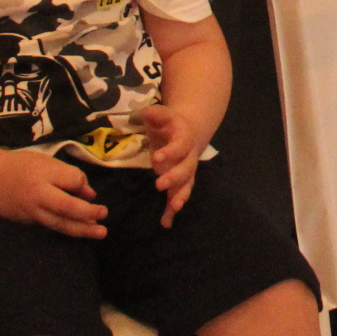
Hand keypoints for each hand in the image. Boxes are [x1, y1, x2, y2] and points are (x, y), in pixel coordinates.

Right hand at [0, 150, 106, 237]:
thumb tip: (90, 194)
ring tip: (100, 232)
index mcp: (43, 174)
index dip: (81, 184)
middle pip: (67, 207)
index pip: (73, 180)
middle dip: (88, 212)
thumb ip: (68, 175)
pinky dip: (67, 227)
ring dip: (82, 229)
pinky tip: (81, 229)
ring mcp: (31, 212)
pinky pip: (51, 225)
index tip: (81, 185)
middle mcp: (37, 195)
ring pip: (60, 223)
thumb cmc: (20, 165)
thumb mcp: (45, 162)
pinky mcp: (28, 222)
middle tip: (105, 214)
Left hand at [142, 103, 208, 227]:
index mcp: (185, 138)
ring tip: (174, 207)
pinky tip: (166, 223)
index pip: (181, 146)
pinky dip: (172, 211)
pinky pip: (178, 196)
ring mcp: (185, 171)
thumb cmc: (169, 124)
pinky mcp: (179, 182)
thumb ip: (155, 114)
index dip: (171, 152)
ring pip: (187, 184)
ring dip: (181, 196)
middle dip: (175, 177)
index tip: (156, 159)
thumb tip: (147, 112)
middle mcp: (189, 156)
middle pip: (187, 168)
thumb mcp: (161, 115)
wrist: (187, 131)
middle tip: (159, 185)